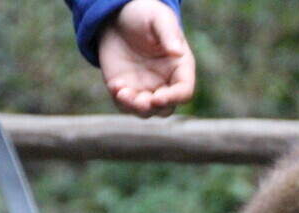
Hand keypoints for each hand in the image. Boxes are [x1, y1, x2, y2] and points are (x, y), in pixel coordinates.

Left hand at [98, 0, 195, 116]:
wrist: (117, 16)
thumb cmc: (144, 14)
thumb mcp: (158, 18)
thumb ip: (169, 33)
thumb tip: (177, 51)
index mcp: (180, 68)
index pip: (184, 91)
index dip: (174, 98)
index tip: (159, 97)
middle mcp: (165, 83)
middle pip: (166, 108)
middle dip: (154, 108)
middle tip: (140, 101)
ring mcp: (145, 89)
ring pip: (145, 111)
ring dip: (135, 108)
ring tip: (122, 93)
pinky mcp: (126, 89)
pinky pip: (124, 104)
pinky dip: (120, 101)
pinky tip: (115, 85)